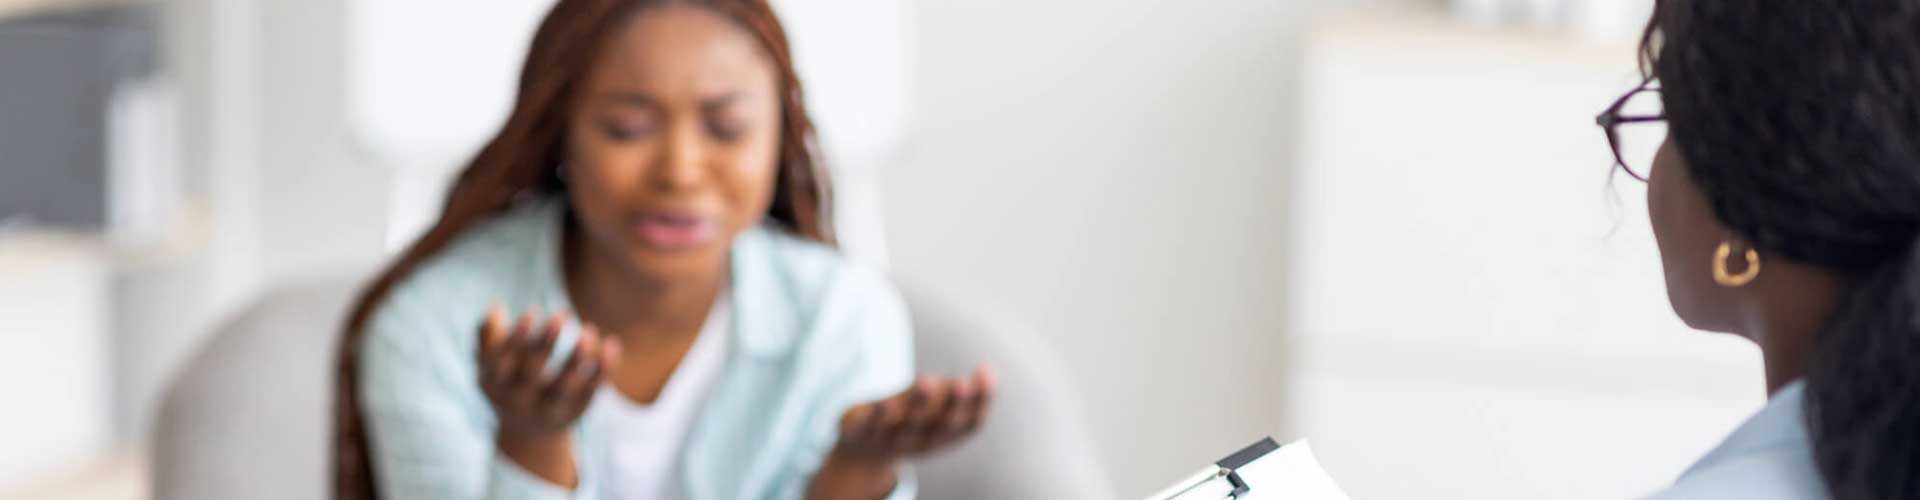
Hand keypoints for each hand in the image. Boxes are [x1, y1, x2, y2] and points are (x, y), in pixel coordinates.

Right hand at [476, 304, 620, 485]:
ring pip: (566, 386)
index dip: (517, 338)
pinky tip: (611, 344)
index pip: (503, 362)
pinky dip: (603, 369)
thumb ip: (488, 338)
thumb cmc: (508, 385)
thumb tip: (494, 307)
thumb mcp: (490, 367)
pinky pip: (591, 391)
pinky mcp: (574, 414)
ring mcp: (548, 412)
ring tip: (588, 331)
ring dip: (578, 358)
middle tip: (561, 313)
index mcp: (495, 386)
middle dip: (546, 343)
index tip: (532, 312)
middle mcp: (520, 402)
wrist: (528, 436)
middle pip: (534, 372)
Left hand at [808, 366, 995, 499]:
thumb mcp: (933, 409)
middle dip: (952, 404)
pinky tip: (885, 401)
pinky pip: (872, 426)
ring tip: (927, 381)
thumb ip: (955, 392)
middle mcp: (921, 441)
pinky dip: (878, 415)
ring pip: (908, 424)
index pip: (969, 423)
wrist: (862, 453)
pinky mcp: (863, 434)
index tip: (986, 372)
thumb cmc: (907, 422)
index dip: (981, 400)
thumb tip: (988, 371)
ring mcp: (892, 439)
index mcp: (943, 436)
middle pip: (941, 424)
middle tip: (961, 384)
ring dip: (918, 405)